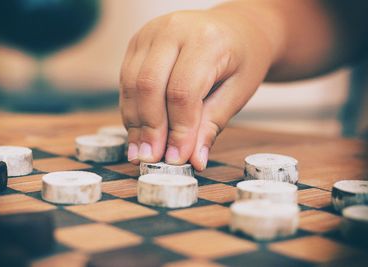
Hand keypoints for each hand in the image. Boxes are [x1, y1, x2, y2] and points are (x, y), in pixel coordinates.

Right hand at [120, 5, 278, 170]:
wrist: (236, 29)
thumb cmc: (242, 58)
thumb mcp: (238, 92)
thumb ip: (212, 124)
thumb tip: (193, 159)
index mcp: (206, 40)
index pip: (183, 92)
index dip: (177, 129)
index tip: (177, 158)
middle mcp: (173, 30)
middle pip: (149, 85)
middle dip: (149, 128)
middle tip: (151, 158)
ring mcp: (151, 33)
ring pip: (132, 83)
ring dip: (135, 122)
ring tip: (141, 151)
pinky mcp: (138, 42)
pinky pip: (127, 79)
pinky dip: (131, 108)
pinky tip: (138, 130)